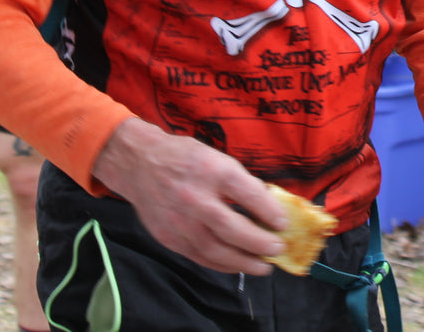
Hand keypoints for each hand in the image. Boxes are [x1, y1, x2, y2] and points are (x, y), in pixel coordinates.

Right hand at [92, 118, 285, 273]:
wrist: (139, 164)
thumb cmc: (185, 158)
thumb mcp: (217, 157)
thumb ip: (241, 181)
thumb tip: (268, 205)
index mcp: (212, 170)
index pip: (247, 194)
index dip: (269, 211)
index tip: (283, 223)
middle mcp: (195, 197)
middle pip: (233, 228)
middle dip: (260, 243)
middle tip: (278, 248)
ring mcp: (179, 221)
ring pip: (216, 250)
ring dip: (244, 262)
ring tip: (264, 266)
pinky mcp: (168, 238)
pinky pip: (200, 257)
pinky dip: (222, 264)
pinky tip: (238, 265)